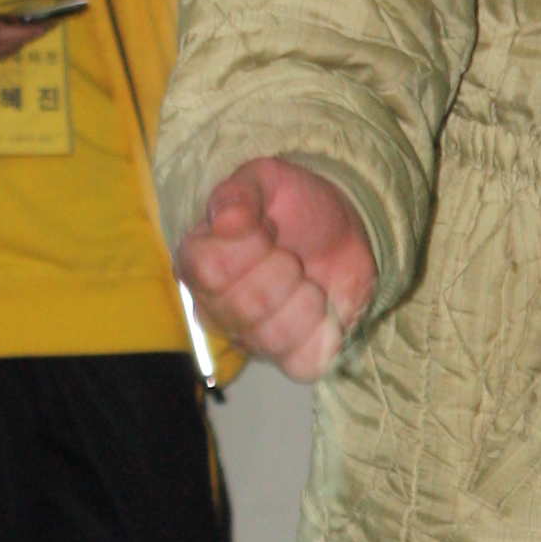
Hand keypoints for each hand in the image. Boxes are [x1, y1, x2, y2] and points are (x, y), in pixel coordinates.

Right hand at [0, 0, 54, 60]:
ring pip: (0, 53)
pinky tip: (9, 33)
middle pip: (8, 46)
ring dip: (17, 43)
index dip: (29, 32)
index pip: (8, 34)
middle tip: (45, 25)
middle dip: (29, 37)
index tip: (48, 25)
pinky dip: (4, 46)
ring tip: (29, 28)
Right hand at [175, 156, 376, 381]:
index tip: (267, 229)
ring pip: (273, 337)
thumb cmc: (292, 206)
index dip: (248, 248)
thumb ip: (242, 192)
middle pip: (243, 306)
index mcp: (199, 262)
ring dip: (305, 299)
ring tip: (307, 280)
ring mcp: (251, 340)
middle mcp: (215, 309)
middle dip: (283, 270)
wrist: (342, 231)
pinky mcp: (291, 359)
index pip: (208, 268)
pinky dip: (324, 331)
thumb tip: (225, 218)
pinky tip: (322, 308)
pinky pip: (304, 360)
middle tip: (292, 255)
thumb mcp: (267, 181)